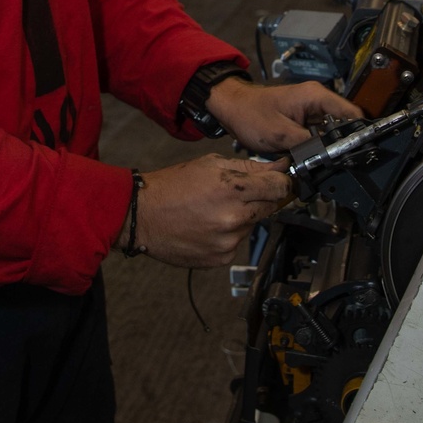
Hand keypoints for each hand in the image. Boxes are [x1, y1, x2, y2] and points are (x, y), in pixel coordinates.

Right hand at [126, 153, 291, 267]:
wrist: (141, 216)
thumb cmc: (172, 186)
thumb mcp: (210, 164)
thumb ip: (248, 167)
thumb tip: (279, 166)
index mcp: (233, 189)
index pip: (280, 188)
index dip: (281, 182)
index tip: (279, 181)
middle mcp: (234, 218)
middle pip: (270, 208)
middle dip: (260, 199)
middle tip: (237, 194)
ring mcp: (228, 242)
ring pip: (251, 226)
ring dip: (241, 217)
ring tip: (212, 210)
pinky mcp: (220, 258)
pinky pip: (235, 244)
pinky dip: (227, 235)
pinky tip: (206, 226)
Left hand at [205, 77, 361, 153]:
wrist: (231, 108)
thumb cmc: (250, 114)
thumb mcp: (280, 134)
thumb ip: (307, 146)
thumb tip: (327, 158)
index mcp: (317, 97)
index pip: (352, 114)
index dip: (359, 135)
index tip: (360, 154)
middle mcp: (318, 101)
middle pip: (344, 125)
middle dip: (343, 146)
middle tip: (342, 166)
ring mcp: (311, 111)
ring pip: (332, 133)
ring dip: (329, 148)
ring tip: (328, 165)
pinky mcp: (304, 122)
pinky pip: (319, 136)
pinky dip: (318, 148)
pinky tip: (316, 160)